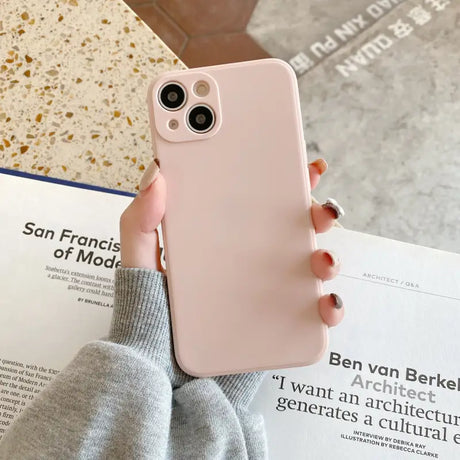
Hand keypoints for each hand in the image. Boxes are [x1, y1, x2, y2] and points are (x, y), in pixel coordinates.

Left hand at [120, 158, 343, 327]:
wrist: (158, 371)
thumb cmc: (149, 312)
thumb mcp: (139, 261)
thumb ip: (140, 220)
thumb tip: (157, 174)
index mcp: (226, 240)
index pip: (260, 205)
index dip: (284, 184)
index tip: (301, 169)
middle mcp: (252, 263)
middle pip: (295, 232)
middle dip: (317, 215)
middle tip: (320, 210)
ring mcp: (268, 294)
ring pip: (311, 270)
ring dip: (328, 259)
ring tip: (321, 260)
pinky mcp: (277, 326)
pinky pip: (312, 316)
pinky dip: (329, 308)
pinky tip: (325, 303)